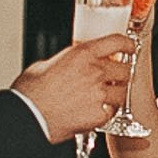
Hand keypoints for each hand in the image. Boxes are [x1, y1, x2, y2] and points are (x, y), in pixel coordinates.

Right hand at [12, 34, 132, 142]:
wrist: (28, 115)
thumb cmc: (31, 92)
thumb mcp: (48, 64)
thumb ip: (66, 61)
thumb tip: (70, 62)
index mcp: (83, 54)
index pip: (117, 42)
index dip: (127, 45)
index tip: (129, 48)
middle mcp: (95, 72)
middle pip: (124, 69)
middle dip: (121, 74)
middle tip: (115, 78)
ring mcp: (99, 94)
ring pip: (123, 92)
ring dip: (116, 94)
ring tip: (105, 97)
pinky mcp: (99, 115)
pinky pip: (112, 112)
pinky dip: (107, 112)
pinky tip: (96, 111)